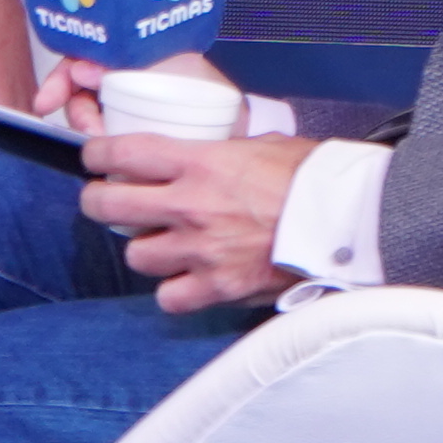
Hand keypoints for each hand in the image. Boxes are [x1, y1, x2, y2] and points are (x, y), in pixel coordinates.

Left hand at [77, 127, 320, 315]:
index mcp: (200, 162)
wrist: (348, 221)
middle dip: (97, 201)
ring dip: (144, 248)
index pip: (122, 153)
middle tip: (104, 200)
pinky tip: (187, 278)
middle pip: (108, 205)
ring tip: (162, 242)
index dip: (97, 155)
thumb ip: (222, 152)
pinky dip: (174, 290)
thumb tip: (205, 156)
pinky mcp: (218, 287)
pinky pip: (169, 297)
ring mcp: (201, 250)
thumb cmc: (314, 179)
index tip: (94, 158)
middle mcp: (190, 206)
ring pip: (135, 255)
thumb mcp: (263, 145)